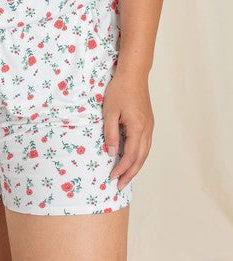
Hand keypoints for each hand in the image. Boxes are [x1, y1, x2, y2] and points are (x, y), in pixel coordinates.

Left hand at [102, 69, 153, 190]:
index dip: (121, 169)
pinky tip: (132, 158)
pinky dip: (139, 156)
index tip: (112, 178)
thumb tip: (112, 153)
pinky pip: (145, 144)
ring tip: (126, 177)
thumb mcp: (110, 112)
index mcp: (137, 128)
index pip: (130, 155)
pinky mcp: (148, 122)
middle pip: (141, 158)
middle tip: (120, 186)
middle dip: (130, 173)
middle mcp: (147, 130)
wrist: (134, 74)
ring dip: (136, 166)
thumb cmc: (120, 90)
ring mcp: (149, 126)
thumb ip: (111, 133)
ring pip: (145, 152)